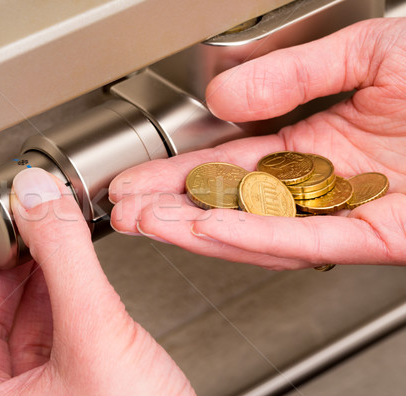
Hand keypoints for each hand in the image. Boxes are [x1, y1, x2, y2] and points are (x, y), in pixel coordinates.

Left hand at [0, 168, 196, 395]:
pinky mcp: (75, 392)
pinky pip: (52, 335)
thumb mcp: (95, 337)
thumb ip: (64, 261)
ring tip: (44, 239)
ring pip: (18, 327)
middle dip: (0, 265)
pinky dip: (59, 298)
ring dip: (31, 278)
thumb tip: (37, 200)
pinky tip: (71, 274)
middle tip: (15, 224)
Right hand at [109, 18, 405, 269]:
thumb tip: (226, 101)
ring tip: (146, 224)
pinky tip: (207, 231)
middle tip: (121, 211)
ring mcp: (347, 213)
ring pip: (258, 230)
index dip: (179, 171)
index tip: (138, 176)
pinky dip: (254, 236)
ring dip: (197, 228)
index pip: (231, 162)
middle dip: (171, 208)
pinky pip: (307, 240)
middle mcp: (324, 183)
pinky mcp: (378, 239)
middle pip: (232, 203)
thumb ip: (292, 75)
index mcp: (319, 141)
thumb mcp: (368, 50)